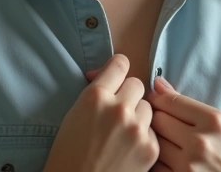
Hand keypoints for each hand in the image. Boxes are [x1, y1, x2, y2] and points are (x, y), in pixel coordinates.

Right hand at [42, 54, 157, 171]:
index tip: (118, 76)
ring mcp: (136, 129)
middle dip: (128, 95)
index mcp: (95, 97)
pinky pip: (153, 131)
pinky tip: (128, 149)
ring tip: (121, 134)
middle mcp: (118, 109)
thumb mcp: (74, 115)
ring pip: (147, 108)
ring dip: (138, 116)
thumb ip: (96, 93)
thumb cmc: (68, 155)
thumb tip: (107, 72)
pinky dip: (143, 137)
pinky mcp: (150, 148)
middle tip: (117, 111)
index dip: (118, 70)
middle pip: (137, 85)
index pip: (120, 64)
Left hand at [146, 77, 220, 171]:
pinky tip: (169, 160)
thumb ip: (187, 104)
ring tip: (167, 144)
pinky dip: (158, 162)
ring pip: (153, 143)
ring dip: (156, 142)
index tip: (156, 103)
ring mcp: (188, 164)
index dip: (158, 101)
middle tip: (163, 125)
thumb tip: (158, 84)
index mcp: (213, 121)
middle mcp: (200, 141)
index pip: (169, 101)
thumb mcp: (219, 125)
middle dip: (157, 121)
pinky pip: (155, 165)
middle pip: (157, 120)